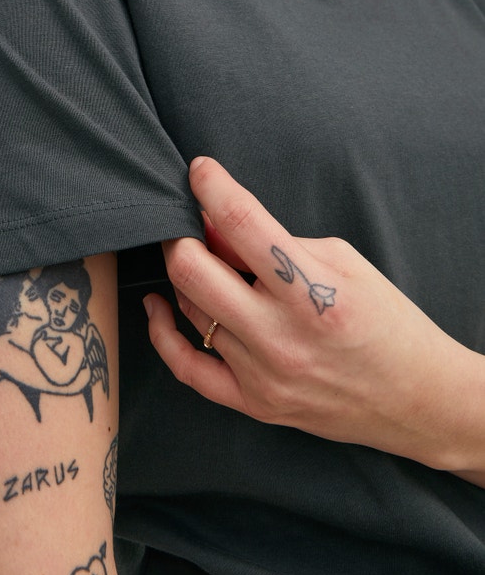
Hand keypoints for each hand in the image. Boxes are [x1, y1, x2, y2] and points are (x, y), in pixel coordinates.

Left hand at [144, 157, 483, 474]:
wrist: (416, 400)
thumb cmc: (387, 322)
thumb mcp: (345, 263)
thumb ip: (279, 243)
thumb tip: (218, 225)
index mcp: (315, 291)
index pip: (243, 224)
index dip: (211, 187)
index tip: (199, 171)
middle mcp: (282, 335)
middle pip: (193, 270)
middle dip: (179, 235)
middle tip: (186, 223)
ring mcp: (264, 374)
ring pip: (189, 310)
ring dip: (185, 278)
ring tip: (201, 263)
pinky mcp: (254, 403)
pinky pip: (186, 366)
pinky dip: (164, 333)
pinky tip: (159, 307)